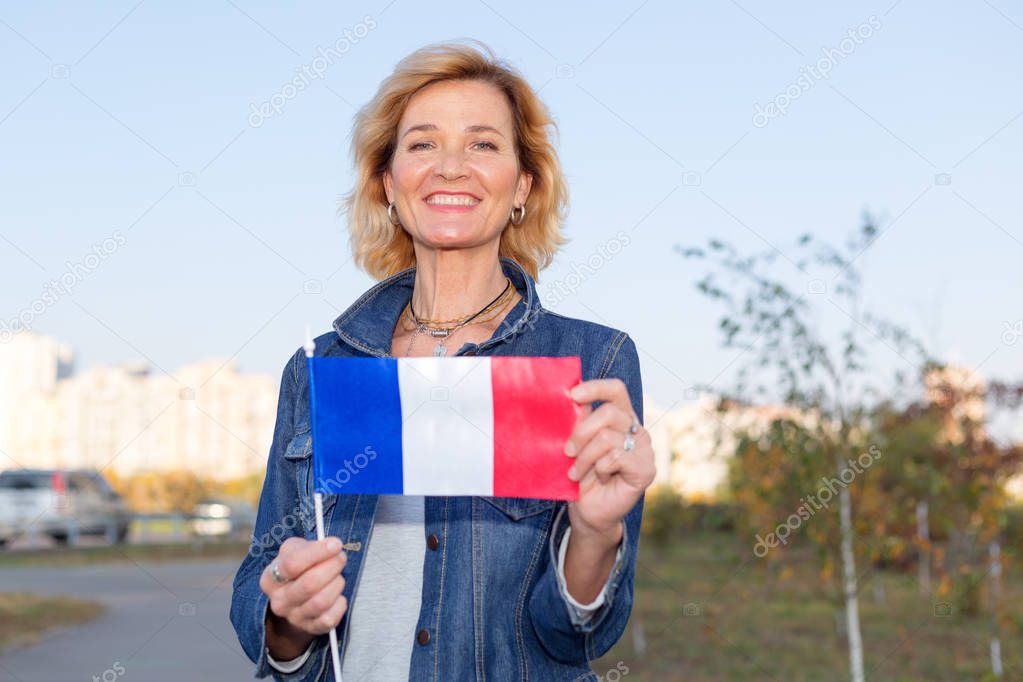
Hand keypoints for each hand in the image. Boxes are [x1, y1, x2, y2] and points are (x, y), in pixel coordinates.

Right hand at [260, 536, 347, 653]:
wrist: (294, 601)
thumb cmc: (297, 571)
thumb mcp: (294, 552)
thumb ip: (309, 546)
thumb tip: (332, 545)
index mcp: (270, 578)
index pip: (292, 564)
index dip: (318, 552)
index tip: (336, 544)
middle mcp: (279, 601)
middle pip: (309, 584)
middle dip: (332, 567)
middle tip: (341, 558)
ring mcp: (294, 617)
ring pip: (321, 601)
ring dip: (337, 584)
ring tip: (338, 576)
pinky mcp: (311, 628)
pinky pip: (330, 618)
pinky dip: (340, 604)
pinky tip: (338, 595)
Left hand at [564, 378, 655, 539]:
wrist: (589, 512)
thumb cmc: (582, 475)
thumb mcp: (576, 443)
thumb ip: (579, 420)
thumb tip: (571, 394)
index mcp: (622, 418)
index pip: (616, 390)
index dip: (596, 388)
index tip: (572, 395)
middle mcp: (637, 430)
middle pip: (609, 413)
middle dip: (581, 432)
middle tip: (567, 451)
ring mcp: (645, 450)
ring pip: (608, 438)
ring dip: (585, 457)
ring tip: (576, 472)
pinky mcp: (646, 469)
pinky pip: (616, 457)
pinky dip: (599, 469)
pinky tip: (599, 479)